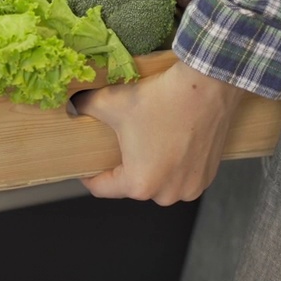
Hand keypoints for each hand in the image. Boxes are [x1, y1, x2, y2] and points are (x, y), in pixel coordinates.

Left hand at [74, 59, 244, 205]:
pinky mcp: (208, 177)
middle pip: (132, 184)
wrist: (208, 86)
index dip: (89, 173)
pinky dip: (174, 164)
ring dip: (151, 166)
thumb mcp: (111, 101)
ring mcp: (190, 188)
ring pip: (158, 181)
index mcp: (140, 184)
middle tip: (122, 142)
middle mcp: (167, 194)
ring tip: (149, 140)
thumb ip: (84, 106)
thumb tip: (72, 107)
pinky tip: (171, 141)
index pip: (102, 188)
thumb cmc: (161, 98)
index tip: (86, 163)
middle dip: (125, 166)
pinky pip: (180, 176)